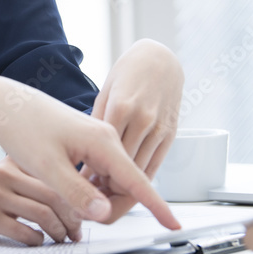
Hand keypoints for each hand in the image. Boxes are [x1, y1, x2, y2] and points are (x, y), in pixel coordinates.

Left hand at [0, 75, 180, 231]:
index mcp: (103, 141)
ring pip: (112, 180)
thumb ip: (76, 192)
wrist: (5, 102)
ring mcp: (98, 138)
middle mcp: (106, 138)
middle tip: (75, 216)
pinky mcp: (88, 141)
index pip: (137, 180)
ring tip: (63, 193)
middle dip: (111, 207)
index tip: (174, 225)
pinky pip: (101, 171)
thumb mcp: (47, 166)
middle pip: (125, 185)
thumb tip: (105, 212)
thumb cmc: (23, 127)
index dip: (156, 206)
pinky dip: (90, 185)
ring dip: (98, 197)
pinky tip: (68, 185)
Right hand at [0, 156, 81, 244]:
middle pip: (53, 194)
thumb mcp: (7, 177)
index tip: (83, 212)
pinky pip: (24, 231)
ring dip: (58, 231)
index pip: (56, 175)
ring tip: (61, 238)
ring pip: (42, 213)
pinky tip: (37, 240)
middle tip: (76, 231)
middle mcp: (5, 174)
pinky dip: (37, 240)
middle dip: (71, 217)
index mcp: (14, 161)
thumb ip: (34, 180)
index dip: (75, 197)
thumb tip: (75, 199)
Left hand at [91, 39, 182, 178]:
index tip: (81, 190)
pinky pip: (155, 165)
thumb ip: (96, 123)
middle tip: (90, 194)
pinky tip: (125, 182)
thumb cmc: (127, 73)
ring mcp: (159, 128)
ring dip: (123, 185)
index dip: (93, 178)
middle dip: (106, 186)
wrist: (160, 59)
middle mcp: (143, 120)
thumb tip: (83, 156)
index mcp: (120, 108)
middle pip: (123, 169)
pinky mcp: (171, 134)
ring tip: (104, 191)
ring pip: (140, 171)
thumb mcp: (104, 92)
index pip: (105, 155)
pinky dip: (140, 178)